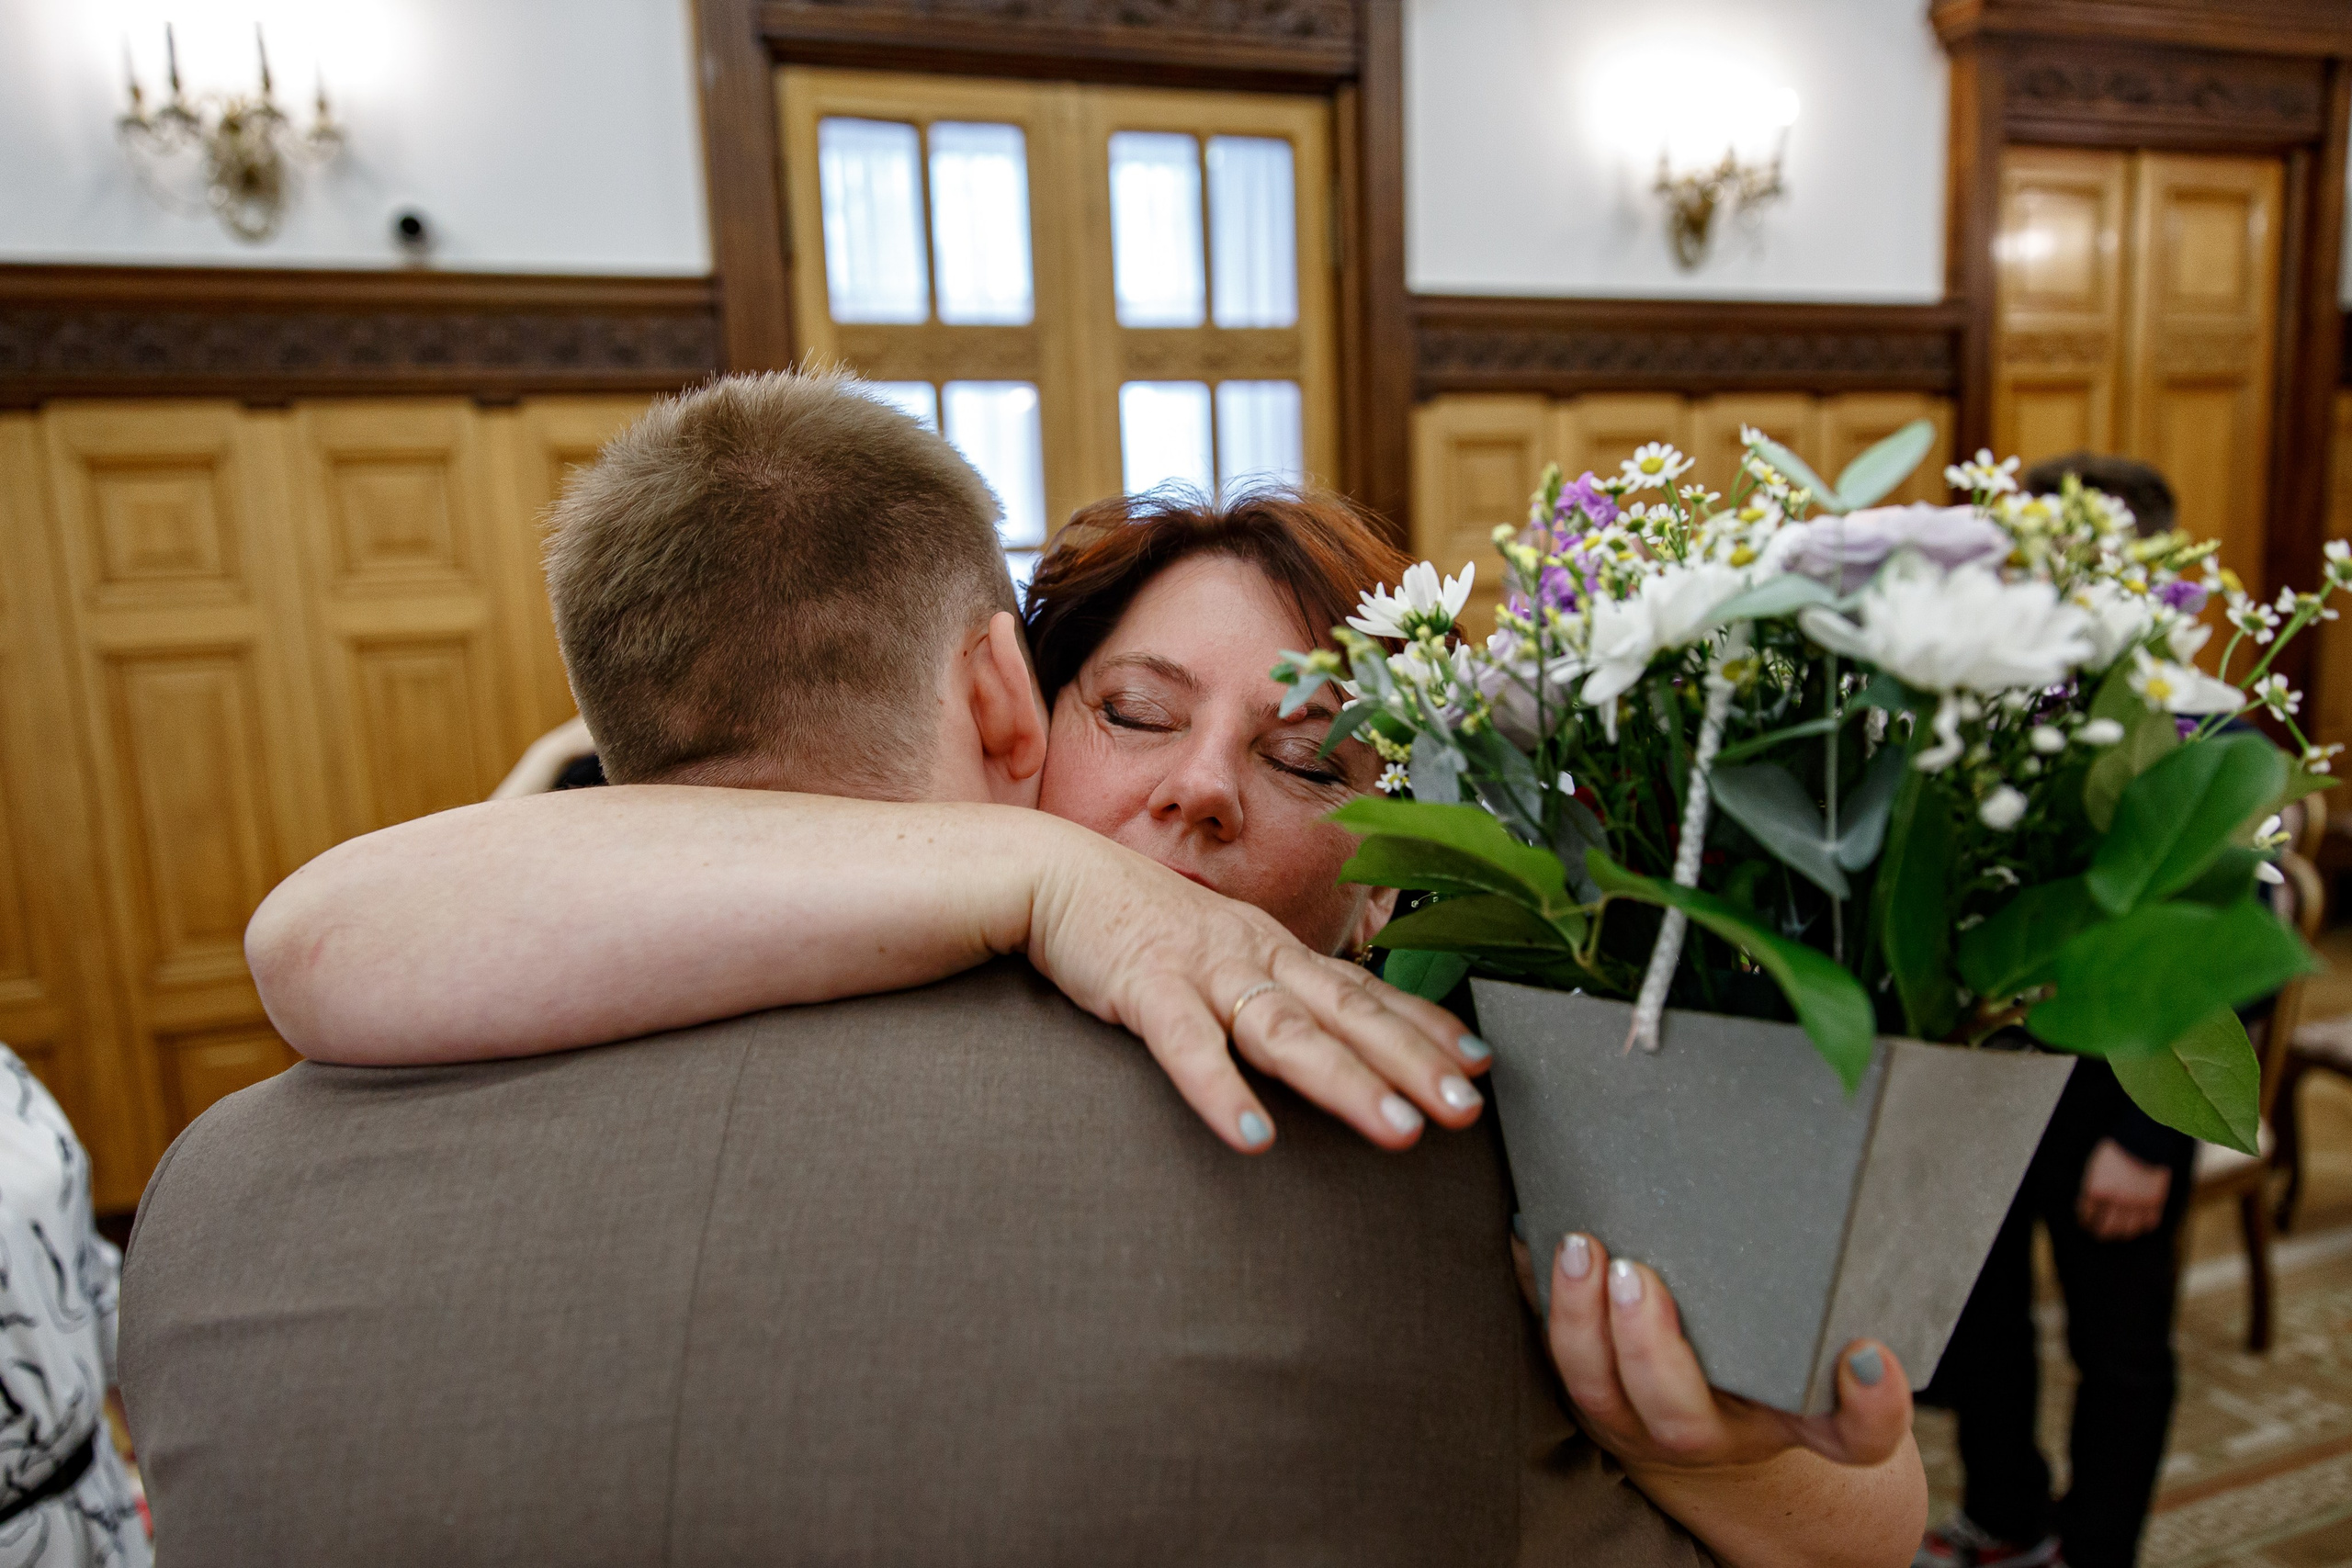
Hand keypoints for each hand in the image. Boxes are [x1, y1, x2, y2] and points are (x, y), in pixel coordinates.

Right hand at [1025, 822, 1487, 1153]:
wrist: (1054, 875)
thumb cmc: (1139, 923)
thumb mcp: (1220, 950)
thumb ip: (1271, 988)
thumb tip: (1327, 1029)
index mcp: (1275, 948)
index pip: (1366, 991)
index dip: (1424, 1028)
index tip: (1480, 1065)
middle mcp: (1254, 955)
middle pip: (1347, 1013)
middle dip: (1413, 1063)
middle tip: (1466, 1109)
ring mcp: (1203, 969)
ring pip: (1286, 1031)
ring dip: (1346, 1082)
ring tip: (1397, 1130)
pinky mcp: (1144, 987)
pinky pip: (1187, 1047)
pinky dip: (1222, 1092)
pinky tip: (1255, 1137)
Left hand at [1516, 1231, 1912, 1472]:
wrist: (1710, 1411)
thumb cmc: (1766, 1358)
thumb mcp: (1807, 1340)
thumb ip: (1835, 1314)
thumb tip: (1866, 1267)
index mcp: (1793, 1417)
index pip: (1852, 1436)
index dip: (1867, 1408)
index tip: (1867, 1356)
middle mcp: (1715, 1430)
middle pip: (1681, 1419)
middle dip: (1650, 1348)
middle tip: (1636, 1274)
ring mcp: (1639, 1419)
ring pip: (1596, 1393)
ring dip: (1578, 1320)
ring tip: (1578, 1249)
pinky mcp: (1586, 1388)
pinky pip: (1543, 1349)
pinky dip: (1531, 1291)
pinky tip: (1525, 1234)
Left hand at [2077, 1138, 2171, 1240]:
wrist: (2143, 1139)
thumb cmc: (2115, 1149)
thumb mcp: (2095, 1166)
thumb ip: (2093, 1186)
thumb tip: (2089, 1202)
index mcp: (2097, 1190)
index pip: (2086, 1214)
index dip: (2084, 1220)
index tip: (2085, 1222)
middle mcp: (2116, 1200)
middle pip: (2106, 1227)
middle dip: (2099, 1232)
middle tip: (2098, 1233)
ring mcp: (2137, 1203)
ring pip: (2128, 1230)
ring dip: (2121, 1233)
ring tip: (2118, 1233)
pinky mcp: (2155, 1202)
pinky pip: (2149, 1223)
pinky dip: (2143, 1226)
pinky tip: (2138, 1225)